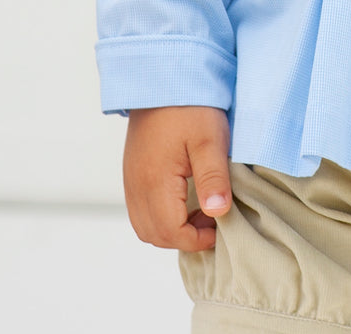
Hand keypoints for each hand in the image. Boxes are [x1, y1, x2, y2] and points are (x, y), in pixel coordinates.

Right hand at [122, 106, 231, 251]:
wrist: (162, 76)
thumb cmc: (189, 104)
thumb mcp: (210, 140)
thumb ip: (213, 178)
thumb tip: (218, 213)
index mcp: (154, 179)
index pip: (171, 232)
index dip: (197, 240)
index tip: (219, 227)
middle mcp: (136, 184)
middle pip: (154, 235)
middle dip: (184, 239)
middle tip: (210, 222)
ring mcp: (131, 179)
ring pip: (145, 227)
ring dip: (172, 230)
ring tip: (198, 213)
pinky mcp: (132, 173)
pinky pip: (140, 210)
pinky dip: (161, 218)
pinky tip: (184, 202)